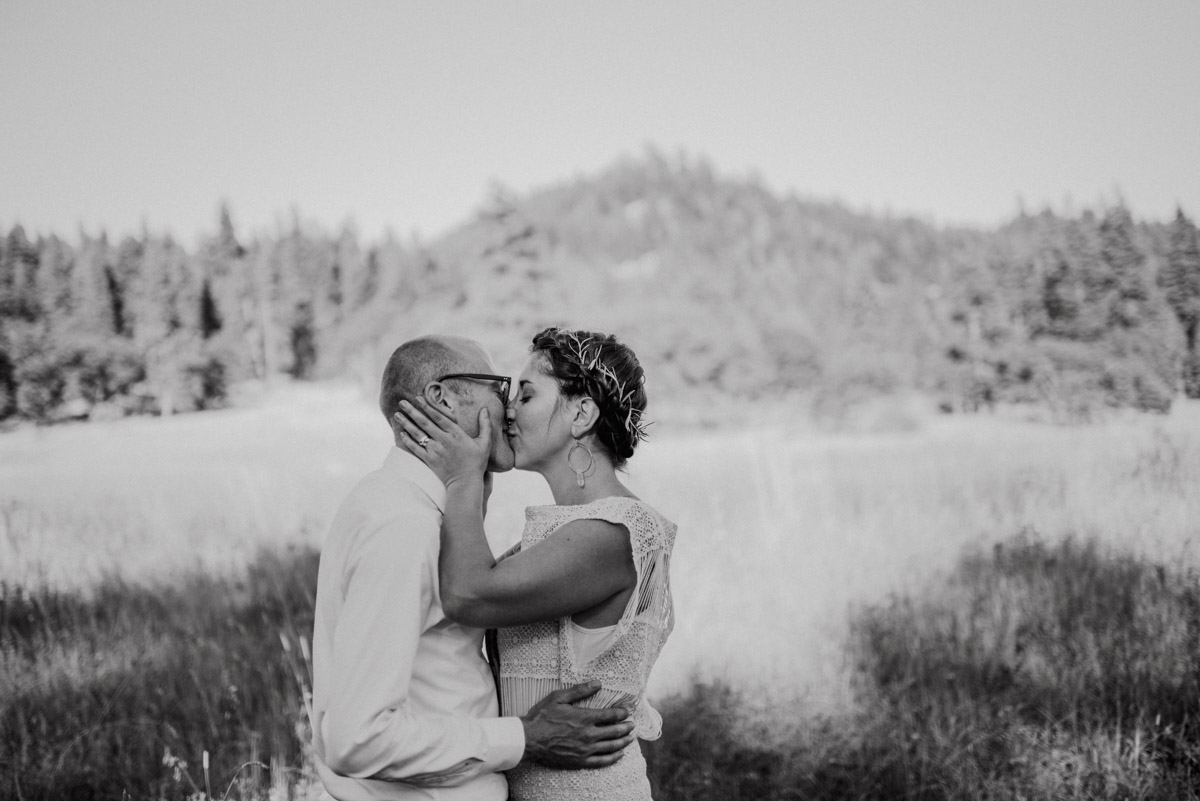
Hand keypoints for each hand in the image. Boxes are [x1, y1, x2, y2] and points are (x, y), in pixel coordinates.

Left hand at [394, 398, 490, 488]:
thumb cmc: (476, 462)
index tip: (418, 398)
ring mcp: (435, 450)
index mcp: (456, 434)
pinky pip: (415, 448)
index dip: (427, 406)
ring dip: (406, 423)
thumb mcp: (485, 443)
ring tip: (397, 414)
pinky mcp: (429, 460)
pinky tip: (402, 433)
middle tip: (402, 402)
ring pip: (417, 434)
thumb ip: (485, 425)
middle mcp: (443, 440)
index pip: (438, 417)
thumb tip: (485, 410)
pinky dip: (407, 440)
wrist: (466, 483)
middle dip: (412, 411)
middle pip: (424, 422)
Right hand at [520, 682, 635, 769]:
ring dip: (623, 741)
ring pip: (611, 747)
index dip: (622, 713)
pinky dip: (613, 758)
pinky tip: (619, 754)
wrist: (528, 740)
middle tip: (632, 725)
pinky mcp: (580, 762)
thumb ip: (580, 691)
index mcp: (584, 718)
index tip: (627, 711)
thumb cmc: (541, 717)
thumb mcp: (558, 698)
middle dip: (626, 727)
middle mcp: (588, 735)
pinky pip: (602, 761)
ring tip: (630, 738)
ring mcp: (585, 750)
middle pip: (614, 731)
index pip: (610, 715)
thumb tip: (598, 683)